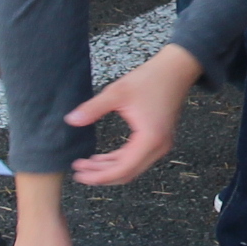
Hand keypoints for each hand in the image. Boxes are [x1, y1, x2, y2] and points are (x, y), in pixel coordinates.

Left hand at [68, 45, 202, 186]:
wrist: (175, 69)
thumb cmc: (150, 79)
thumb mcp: (117, 92)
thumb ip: (93, 109)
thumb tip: (71, 120)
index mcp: (150, 139)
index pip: (122, 169)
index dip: (99, 176)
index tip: (79, 174)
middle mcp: (158, 147)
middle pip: (127, 173)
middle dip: (101, 175)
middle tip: (78, 171)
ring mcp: (160, 145)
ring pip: (131, 168)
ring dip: (109, 168)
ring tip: (86, 164)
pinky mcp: (158, 140)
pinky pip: (136, 158)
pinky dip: (118, 160)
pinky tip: (102, 158)